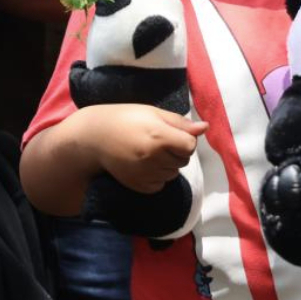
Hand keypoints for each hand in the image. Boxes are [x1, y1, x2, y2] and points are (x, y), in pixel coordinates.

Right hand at [93, 104, 207, 193]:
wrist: (95, 138)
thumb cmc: (126, 119)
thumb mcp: (153, 113)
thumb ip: (180, 123)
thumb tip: (205, 127)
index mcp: (159, 136)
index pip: (190, 145)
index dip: (185, 138)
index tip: (172, 133)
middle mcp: (154, 158)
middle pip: (183, 159)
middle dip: (176, 150)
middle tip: (157, 140)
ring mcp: (146, 174)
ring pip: (173, 172)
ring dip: (168, 164)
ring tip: (148, 151)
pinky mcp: (139, 186)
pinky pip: (161, 184)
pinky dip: (158, 176)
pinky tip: (143, 164)